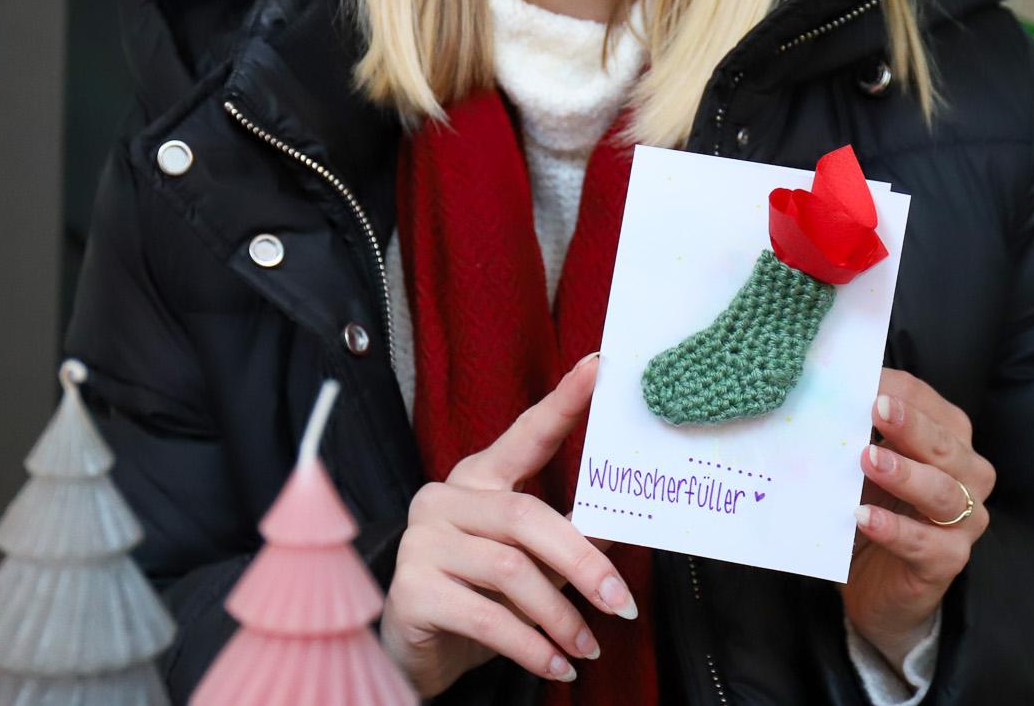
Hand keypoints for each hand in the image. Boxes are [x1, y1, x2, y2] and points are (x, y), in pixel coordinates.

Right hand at [379, 354, 639, 694]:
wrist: (420, 653)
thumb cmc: (480, 596)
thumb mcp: (532, 564)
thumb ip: (569, 538)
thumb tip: (623, 523)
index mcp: (478, 478)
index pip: (525, 435)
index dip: (563, 403)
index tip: (599, 369)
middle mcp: (444, 499)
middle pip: (528, 517)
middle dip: (583, 563)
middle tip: (621, 603)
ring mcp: (420, 541)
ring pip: (511, 570)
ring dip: (560, 616)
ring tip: (586, 647)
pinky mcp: (411, 590)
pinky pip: (486, 616)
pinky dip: (531, 647)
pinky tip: (555, 664)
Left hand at [844, 368, 995, 671]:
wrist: (876, 584)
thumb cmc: (875, 508)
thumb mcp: (864, 465)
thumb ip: (857, 432)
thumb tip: (825, 394)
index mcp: (950, 441)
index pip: (931, 405)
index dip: (899, 391)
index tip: (863, 380)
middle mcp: (968, 477)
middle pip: (945, 445)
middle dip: (910, 425)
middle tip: (876, 409)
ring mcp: (964, 522)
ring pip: (943, 493)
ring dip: (905, 474)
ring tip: (868, 460)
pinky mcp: (947, 561)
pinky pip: (926, 544)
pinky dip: (896, 529)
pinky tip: (864, 517)